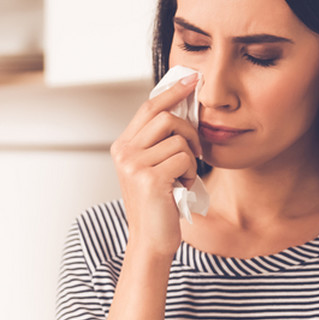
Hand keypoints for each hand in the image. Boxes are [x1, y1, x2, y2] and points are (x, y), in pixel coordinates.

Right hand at [111, 72, 201, 257]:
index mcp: (122, 147)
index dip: (172, 90)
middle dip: (189, 132)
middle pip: (167, 118)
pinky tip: (181, 189)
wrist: (150, 241)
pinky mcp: (150, 178)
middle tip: (195, 153)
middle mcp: (124, 152)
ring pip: (179, 140)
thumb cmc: (157, 205)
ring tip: (181, 179)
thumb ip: (159, 141)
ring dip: (190, 160)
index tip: (191, 78)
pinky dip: (190, 175)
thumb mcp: (153, 167)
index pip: (149, 107)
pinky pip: (185, 159)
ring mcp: (134, 165)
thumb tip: (183, 107)